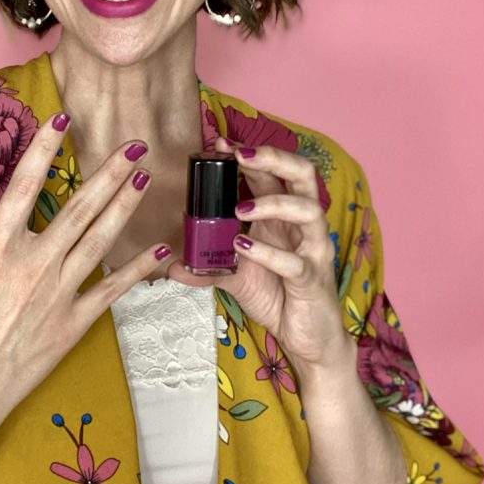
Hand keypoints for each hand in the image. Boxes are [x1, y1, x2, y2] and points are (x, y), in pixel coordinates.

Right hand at [0, 115, 167, 458]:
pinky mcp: (72, 325)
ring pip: (99, 242)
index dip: (45, 147)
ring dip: (125, 208)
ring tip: (146, 179)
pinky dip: (137, 271)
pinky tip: (159, 251)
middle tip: (135, 144)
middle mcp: (33, 266)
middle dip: (109, 173)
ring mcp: (57, 296)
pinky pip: (110, 293)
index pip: (25, 185)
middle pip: (79, 209)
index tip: (64, 117)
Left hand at [170, 139, 350, 374]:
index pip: (274, 173)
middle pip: (303, 175)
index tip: (220, 143)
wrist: (306, 339)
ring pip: (308, 211)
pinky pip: (295, 262)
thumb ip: (207, 266)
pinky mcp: (312, 280)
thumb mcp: (236, 278)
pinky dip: (268, 252)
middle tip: (238, 155)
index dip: (250, 154)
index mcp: (285, 217)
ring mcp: (313, 251)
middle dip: (273, 158)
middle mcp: (303, 227)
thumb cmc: (279, 296)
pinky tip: (243, 247)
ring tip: (239, 208)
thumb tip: (171, 263)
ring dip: (272, 203)